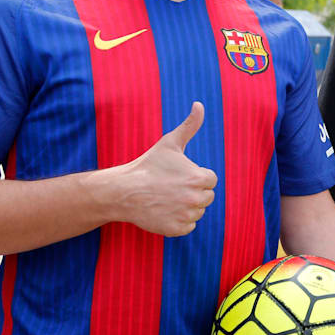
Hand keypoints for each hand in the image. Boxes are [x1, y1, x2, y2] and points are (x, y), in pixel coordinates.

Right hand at [113, 102, 217, 235]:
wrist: (124, 191)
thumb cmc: (148, 165)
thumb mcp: (170, 143)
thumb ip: (190, 125)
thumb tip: (199, 104)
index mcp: (199, 178)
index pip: (210, 180)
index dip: (196, 176)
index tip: (179, 175)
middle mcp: (196, 198)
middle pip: (206, 196)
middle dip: (193, 191)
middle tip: (172, 187)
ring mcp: (186, 216)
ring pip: (198, 212)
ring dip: (187, 206)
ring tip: (167, 197)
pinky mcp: (177, 230)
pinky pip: (188, 226)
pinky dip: (179, 221)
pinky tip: (165, 210)